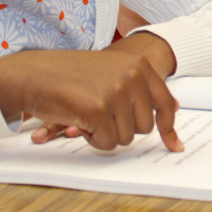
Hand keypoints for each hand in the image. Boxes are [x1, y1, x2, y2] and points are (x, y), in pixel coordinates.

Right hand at [0, 33, 181, 151]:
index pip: (165, 103)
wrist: (36, 73)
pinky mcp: (98, 109)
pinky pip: (106, 142)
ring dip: (105, 134)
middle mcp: (133, 76)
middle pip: (145, 127)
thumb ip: (143, 86)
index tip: (176, 146)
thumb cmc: (74, 75)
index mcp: (140, 65)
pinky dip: (93, 139)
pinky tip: (80, 122)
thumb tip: (175, 108)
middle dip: (123, 129)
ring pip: (125, 138)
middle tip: (102, 116)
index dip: (169, 128)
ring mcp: (117, 92)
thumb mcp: (115, 70)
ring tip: (88, 114)